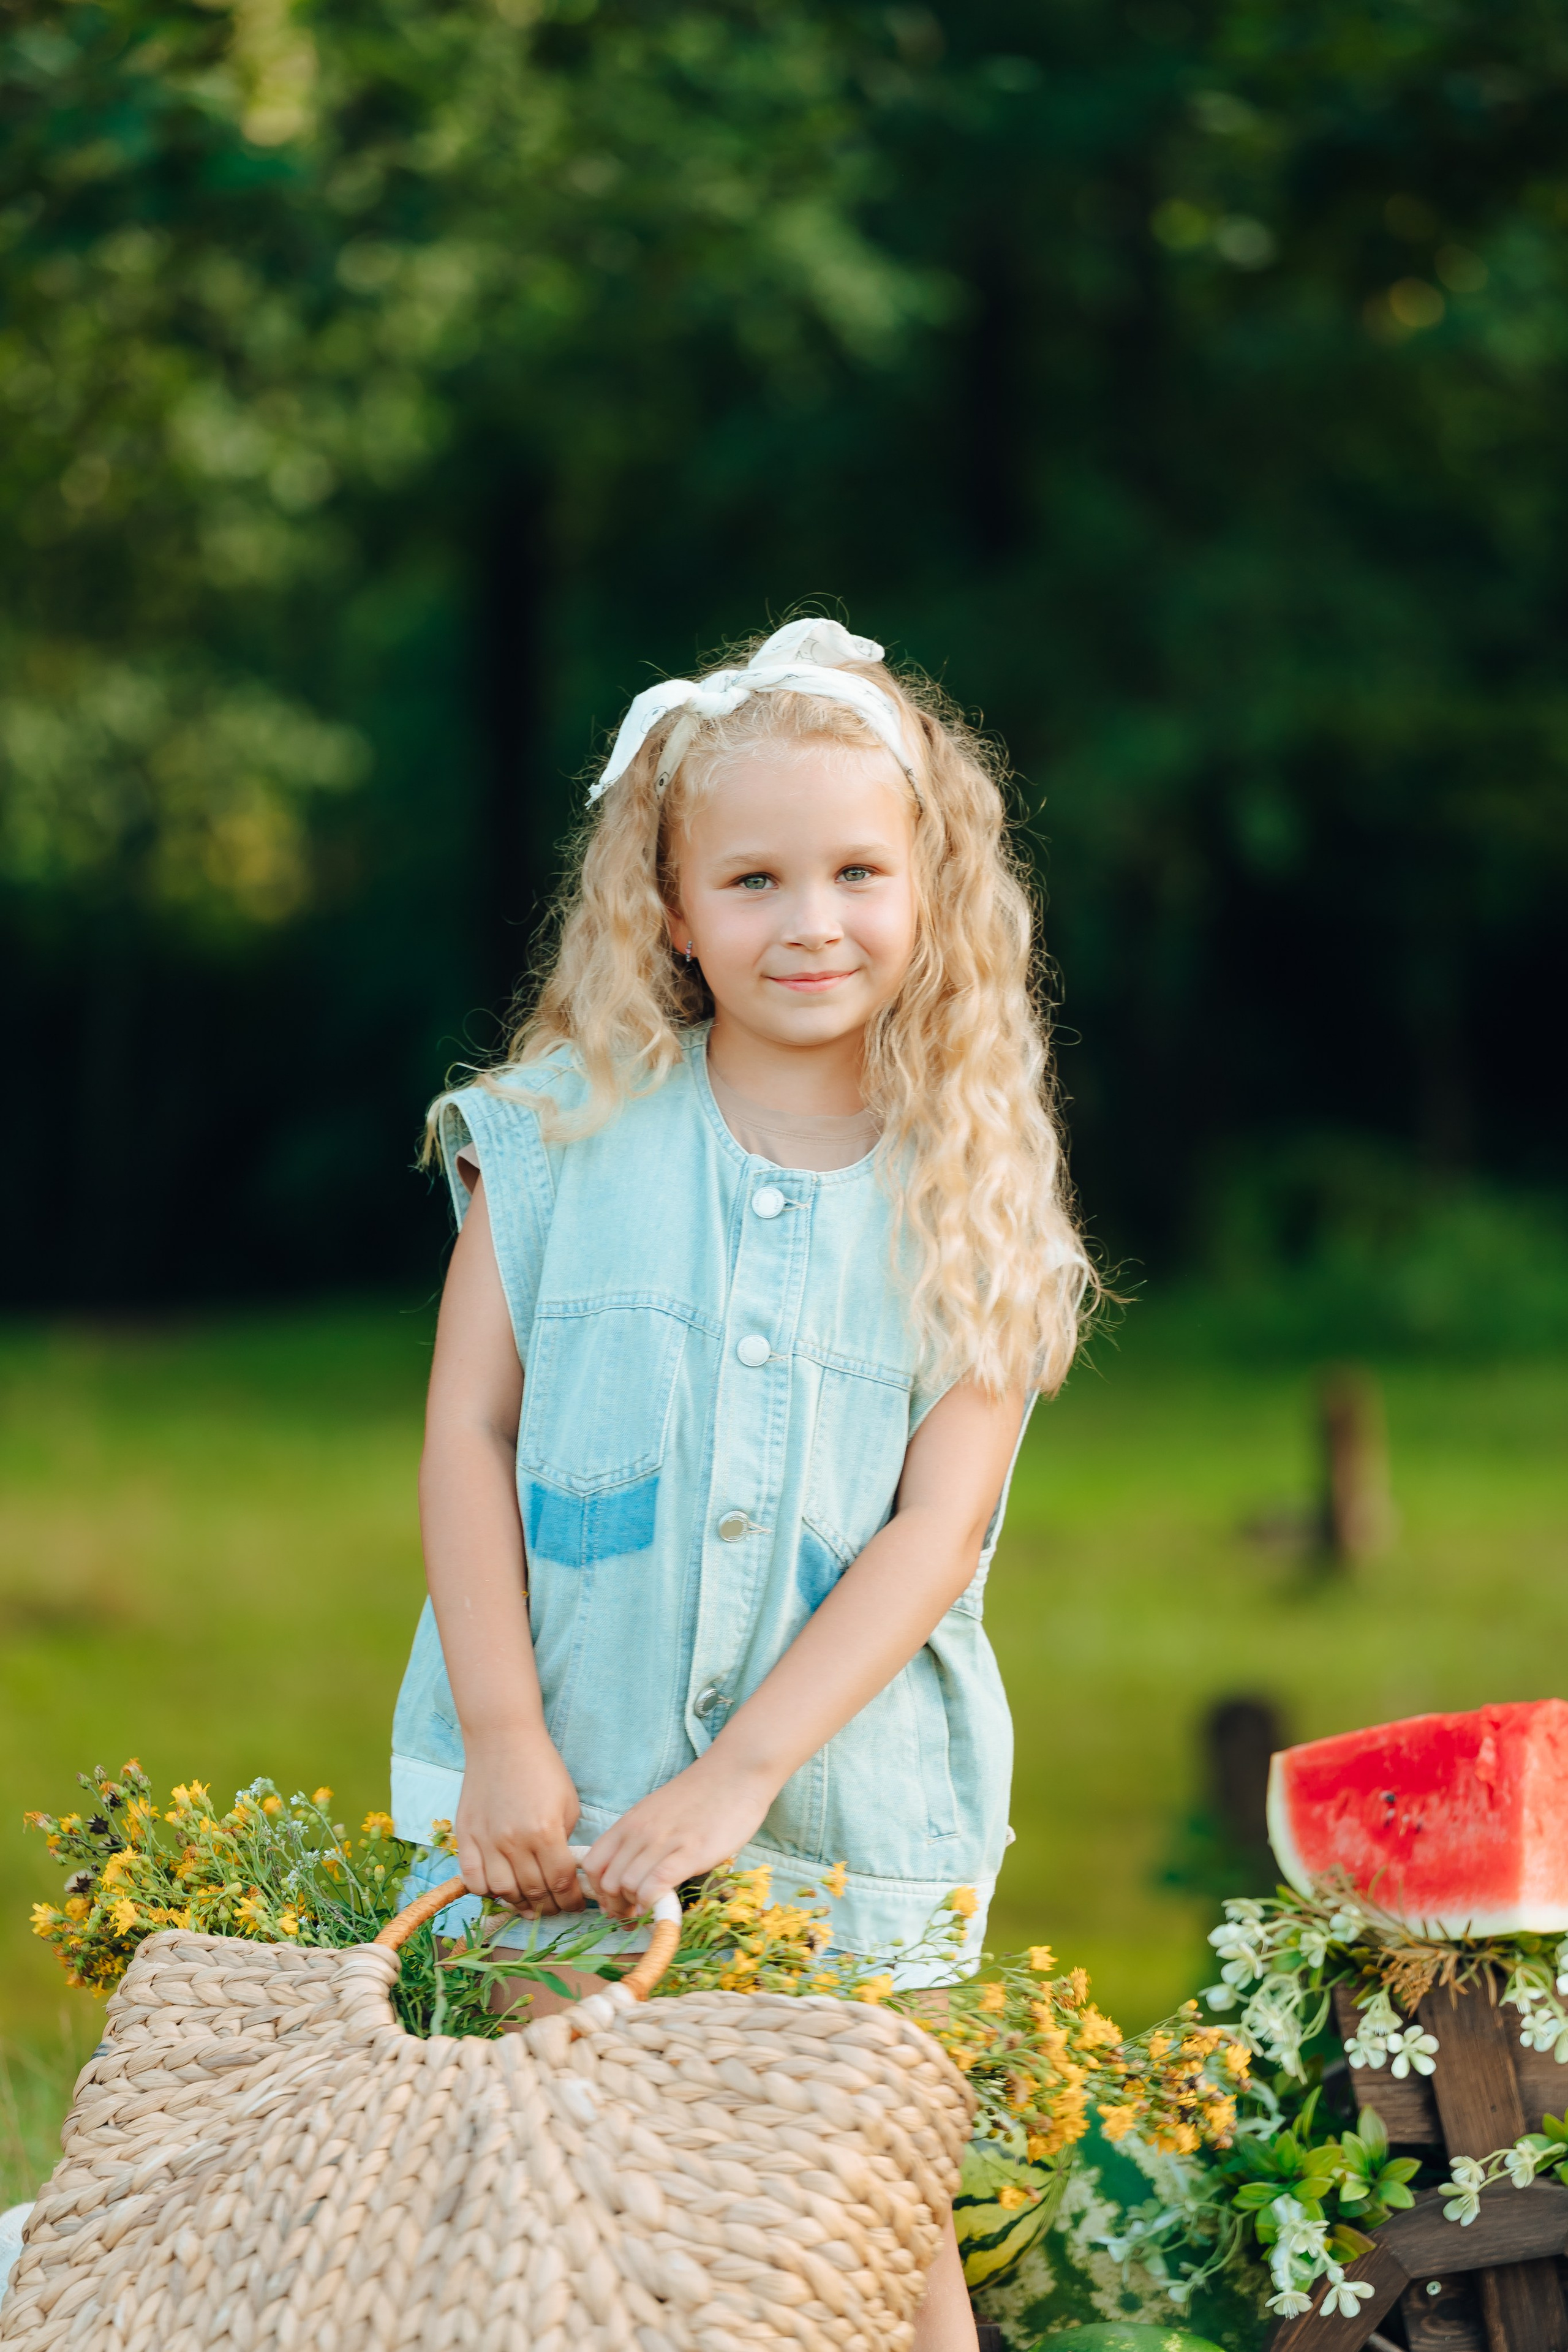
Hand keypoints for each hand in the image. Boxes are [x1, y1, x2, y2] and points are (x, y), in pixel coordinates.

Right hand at [455, 1728, 583, 1914]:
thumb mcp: (568, 1802)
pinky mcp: (465, 1836)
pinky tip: (500, 1888)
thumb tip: (564, 1871)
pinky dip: (486, 1891)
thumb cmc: (542, 1767)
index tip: (576, 1906)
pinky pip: (472, 1879)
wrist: (502, 1739)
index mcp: (545, 1832)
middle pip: (533, 1892)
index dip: (571, 1901)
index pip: (561, 1882)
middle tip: (555, 1908)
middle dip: (549, 1906)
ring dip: (519, 1904)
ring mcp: (486, 1841)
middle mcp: (514, 1842)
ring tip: (530, 1904)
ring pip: (503, 1892)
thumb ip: (565, 1840)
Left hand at [583, 1752, 776, 1919]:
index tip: (615, 1904)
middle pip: (608, 1883)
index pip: (592, 1865)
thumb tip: (628, 1875)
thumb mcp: (656, 1812)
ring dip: (637, 1907)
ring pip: (628, 1886)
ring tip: (652, 1909)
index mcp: (629, 1822)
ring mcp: (664, 1841)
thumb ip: (640, 1839)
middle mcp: (640, 1832)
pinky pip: (657, 1884)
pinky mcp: (691, 1851)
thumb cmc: (699, 1795)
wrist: (735, 1772)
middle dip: (618, 1907)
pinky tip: (665, 1905)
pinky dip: (655, 1903)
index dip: (599, 1891)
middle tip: (635, 1915)